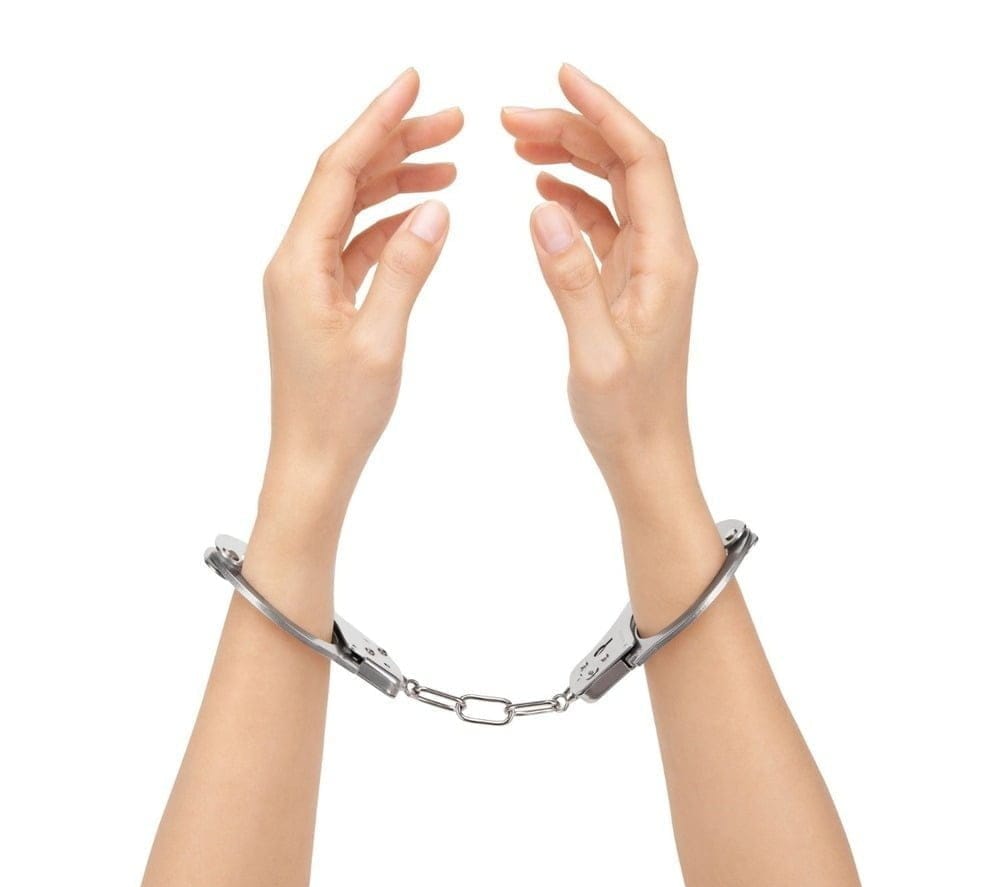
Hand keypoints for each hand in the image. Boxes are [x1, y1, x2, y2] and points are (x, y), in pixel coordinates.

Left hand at [261, 69, 461, 511]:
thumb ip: (407, 268)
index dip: (377, 122)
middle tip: (452, 122)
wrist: (313, 464)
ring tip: (450, 163)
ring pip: (355, 212)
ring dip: (398, 184)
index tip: (414, 85)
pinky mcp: (323, 301)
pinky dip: (392, 227)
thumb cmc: (339, 414)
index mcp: (299, 264)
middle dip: (396, 145)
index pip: (338, 171)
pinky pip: (358, 246)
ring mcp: (308, 281)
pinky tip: (427, 218)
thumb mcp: (381, 338)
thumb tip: (435, 209)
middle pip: (346, 182)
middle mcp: (296, 262)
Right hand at [502, 65, 699, 503]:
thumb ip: (570, 278)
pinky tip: (538, 190)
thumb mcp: (594, 351)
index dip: (605, 112)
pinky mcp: (626, 286)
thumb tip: (544, 206)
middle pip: (625, 165)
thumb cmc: (627, 414)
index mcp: (666, 259)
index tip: (561, 78)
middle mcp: (663, 253)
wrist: (646, 455)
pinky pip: (601, 225)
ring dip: (569, 160)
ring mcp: (646, 268)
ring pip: (611, 191)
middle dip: (574, 130)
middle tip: (510, 118)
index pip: (642, 160)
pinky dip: (570, 199)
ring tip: (515, 143)